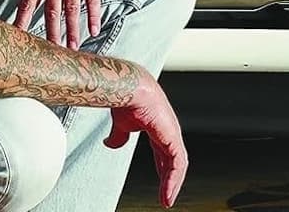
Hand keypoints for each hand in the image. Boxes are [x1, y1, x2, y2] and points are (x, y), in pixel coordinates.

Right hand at [105, 71, 187, 207]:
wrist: (128, 88)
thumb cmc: (126, 99)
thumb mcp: (122, 124)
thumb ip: (119, 135)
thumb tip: (111, 144)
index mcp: (158, 128)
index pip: (164, 153)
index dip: (163, 170)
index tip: (161, 184)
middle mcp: (168, 131)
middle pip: (173, 162)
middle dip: (169, 180)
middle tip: (166, 198)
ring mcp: (172, 134)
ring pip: (178, 165)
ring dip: (172, 184)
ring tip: (166, 201)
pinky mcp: (173, 137)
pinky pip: (177, 163)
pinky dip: (173, 179)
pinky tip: (167, 192)